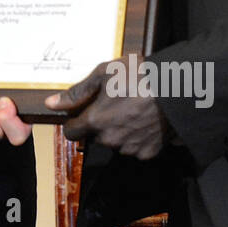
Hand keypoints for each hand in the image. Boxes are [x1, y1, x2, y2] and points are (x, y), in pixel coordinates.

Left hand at [45, 60, 168, 159]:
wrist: (177, 87)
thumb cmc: (139, 75)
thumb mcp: (103, 73)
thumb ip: (76, 92)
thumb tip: (51, 104)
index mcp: (95, 120)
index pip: (71, 132)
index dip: (74, 121)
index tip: (83, 111)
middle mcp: (110, 139)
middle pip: (94, 136)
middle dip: (99, 124)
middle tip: (115, 104)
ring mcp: (130, 148)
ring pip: (115, 143)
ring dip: (118, 131)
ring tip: (132, 110)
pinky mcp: (148, 153)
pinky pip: (135, 148)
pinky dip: (137, 138)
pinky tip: (144, 121)